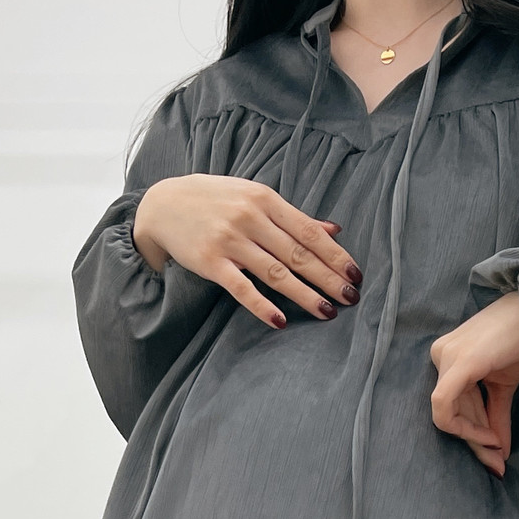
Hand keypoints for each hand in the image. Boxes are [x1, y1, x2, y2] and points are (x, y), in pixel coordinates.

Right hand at [133, 175, 361, 329]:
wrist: (162, 204)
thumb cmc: (214, 200)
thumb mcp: (253, 197)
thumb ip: (292, 216)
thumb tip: (333, 230)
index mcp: (265, 200)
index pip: (308, 231)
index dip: (335, 254)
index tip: (355, 274)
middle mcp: (250, 218)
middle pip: (298, 253)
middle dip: (328, 277)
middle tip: (351, 298)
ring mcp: (230, 240)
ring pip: (275, 272)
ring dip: (304, 294)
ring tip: (327, 312)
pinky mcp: (210, 262)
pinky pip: (241, 288)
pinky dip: (261, 305)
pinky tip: (280, 321)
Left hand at [429, 293, 518, 476]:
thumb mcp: (505, 386)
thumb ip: (496, 418)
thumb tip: (499, 454)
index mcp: (447, 358)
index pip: (453, 406)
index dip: (472, 435)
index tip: (495, 454)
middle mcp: (440, 355)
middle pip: (450, 413)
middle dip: (475, 443)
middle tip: (497, 464)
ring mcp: (446, 357)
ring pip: (447, 415)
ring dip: (475, 440)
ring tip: (498, 454)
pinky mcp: (458, 363)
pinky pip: (445, 407)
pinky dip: (466, 430)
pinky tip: (490, 439)